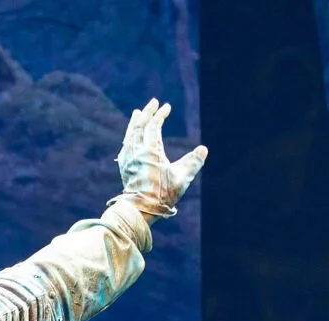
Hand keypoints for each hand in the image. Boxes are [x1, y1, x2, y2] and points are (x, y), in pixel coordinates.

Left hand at [117, 97, 206, 218]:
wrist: (140, 209)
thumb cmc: (161, 194)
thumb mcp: (182, 178)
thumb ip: (193, 162)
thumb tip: (203, 149)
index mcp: (150, 151)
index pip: (153, 127)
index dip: (160, 115)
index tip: (166, 107)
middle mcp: (136, 152)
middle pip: (139, 127)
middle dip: (147, 113)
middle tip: (153, 102)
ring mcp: (129, 160)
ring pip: (130, 136)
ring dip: (135, 123)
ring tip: (138, 113)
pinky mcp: (125, 169)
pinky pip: (125, 148)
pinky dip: (129, 138)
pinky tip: (130, 139)